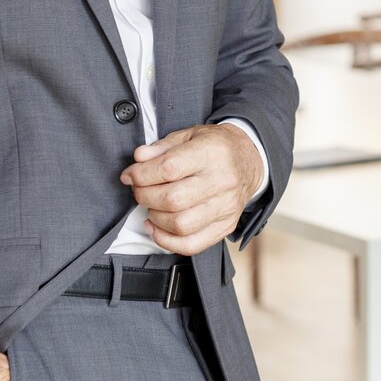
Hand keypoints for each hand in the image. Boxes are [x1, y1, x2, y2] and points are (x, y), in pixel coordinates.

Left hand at [121, 123, 263, 254]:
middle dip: (144, 196)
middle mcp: (222, 181)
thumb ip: (162, 147)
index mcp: (212, 152)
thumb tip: (139, 159)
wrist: (250, 160)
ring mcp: (226, 207)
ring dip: (155, 218)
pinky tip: (156, 227)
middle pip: (172, 199)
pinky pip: (192, 245)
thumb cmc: (215, 146)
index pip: (169, 168)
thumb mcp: (189, 135)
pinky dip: (167, 241)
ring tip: (151, 206)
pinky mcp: (226, 225)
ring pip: (180, 225)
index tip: (130, 175)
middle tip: (139, 189)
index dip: (141, 174)